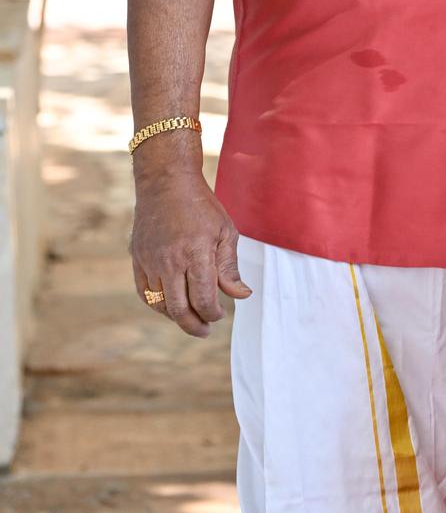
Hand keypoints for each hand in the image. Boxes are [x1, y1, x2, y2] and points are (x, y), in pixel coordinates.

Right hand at [131, 165, 250, 337]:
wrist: (166, 182)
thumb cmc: (201, 206)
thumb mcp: (225, 232)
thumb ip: (230, 268)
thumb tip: (241, 295)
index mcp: (195, 253)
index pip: (203, 299)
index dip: (212, 313)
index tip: (218, 314)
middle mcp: (170, 261)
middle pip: (179, 309)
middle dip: (194, 325)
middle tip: (205, 330)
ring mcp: (150, 261)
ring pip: (160, 304)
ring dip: (176, 316)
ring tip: (191, 318)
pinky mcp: (137, 258)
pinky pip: (145, 293)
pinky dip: (157, 305)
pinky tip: (170, 306)